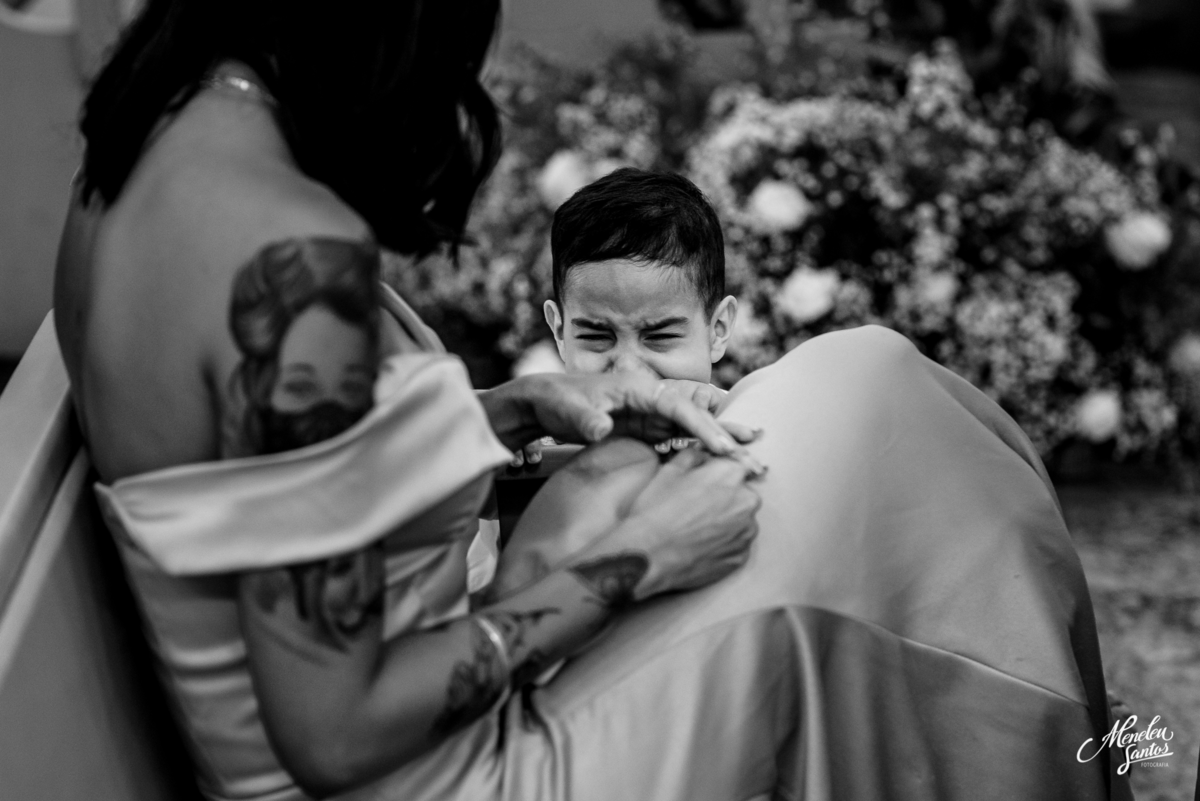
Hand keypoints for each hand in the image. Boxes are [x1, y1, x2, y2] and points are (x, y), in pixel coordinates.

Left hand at [479, 373, 765, 475]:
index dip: (702, 426)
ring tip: (750, 454)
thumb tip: (602, 427)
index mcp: (640, 388)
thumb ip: (587, 419)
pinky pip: (682, 437)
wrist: (544, 403)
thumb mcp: (569, 410)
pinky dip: (702, 447)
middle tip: (756, 446)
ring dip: (721, 437)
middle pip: (698, 409)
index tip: (722, 447)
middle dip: (727, 427)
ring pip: (696, 423)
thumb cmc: (559, 401)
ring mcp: (652, 412)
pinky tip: (719, 462)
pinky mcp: (649, 428)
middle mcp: (652, 397)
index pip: (679, 405)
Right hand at [572, 447, 761, 603]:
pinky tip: (700, 544)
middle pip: (741, 494)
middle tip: (697, 507)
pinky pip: (736, 545)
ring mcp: (746, 532)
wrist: (650, 554)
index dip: (716, 473)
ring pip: (740, 521)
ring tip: (697, 528)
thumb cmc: (657, 510)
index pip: (734, 465)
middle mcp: (747, 501)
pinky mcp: (740, 557)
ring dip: (726, 521)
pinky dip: (723, 544)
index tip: (704, 481)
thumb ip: (692, 456)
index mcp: (731, 474)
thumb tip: (702, 455)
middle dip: (724, 497)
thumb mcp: (669, 471)